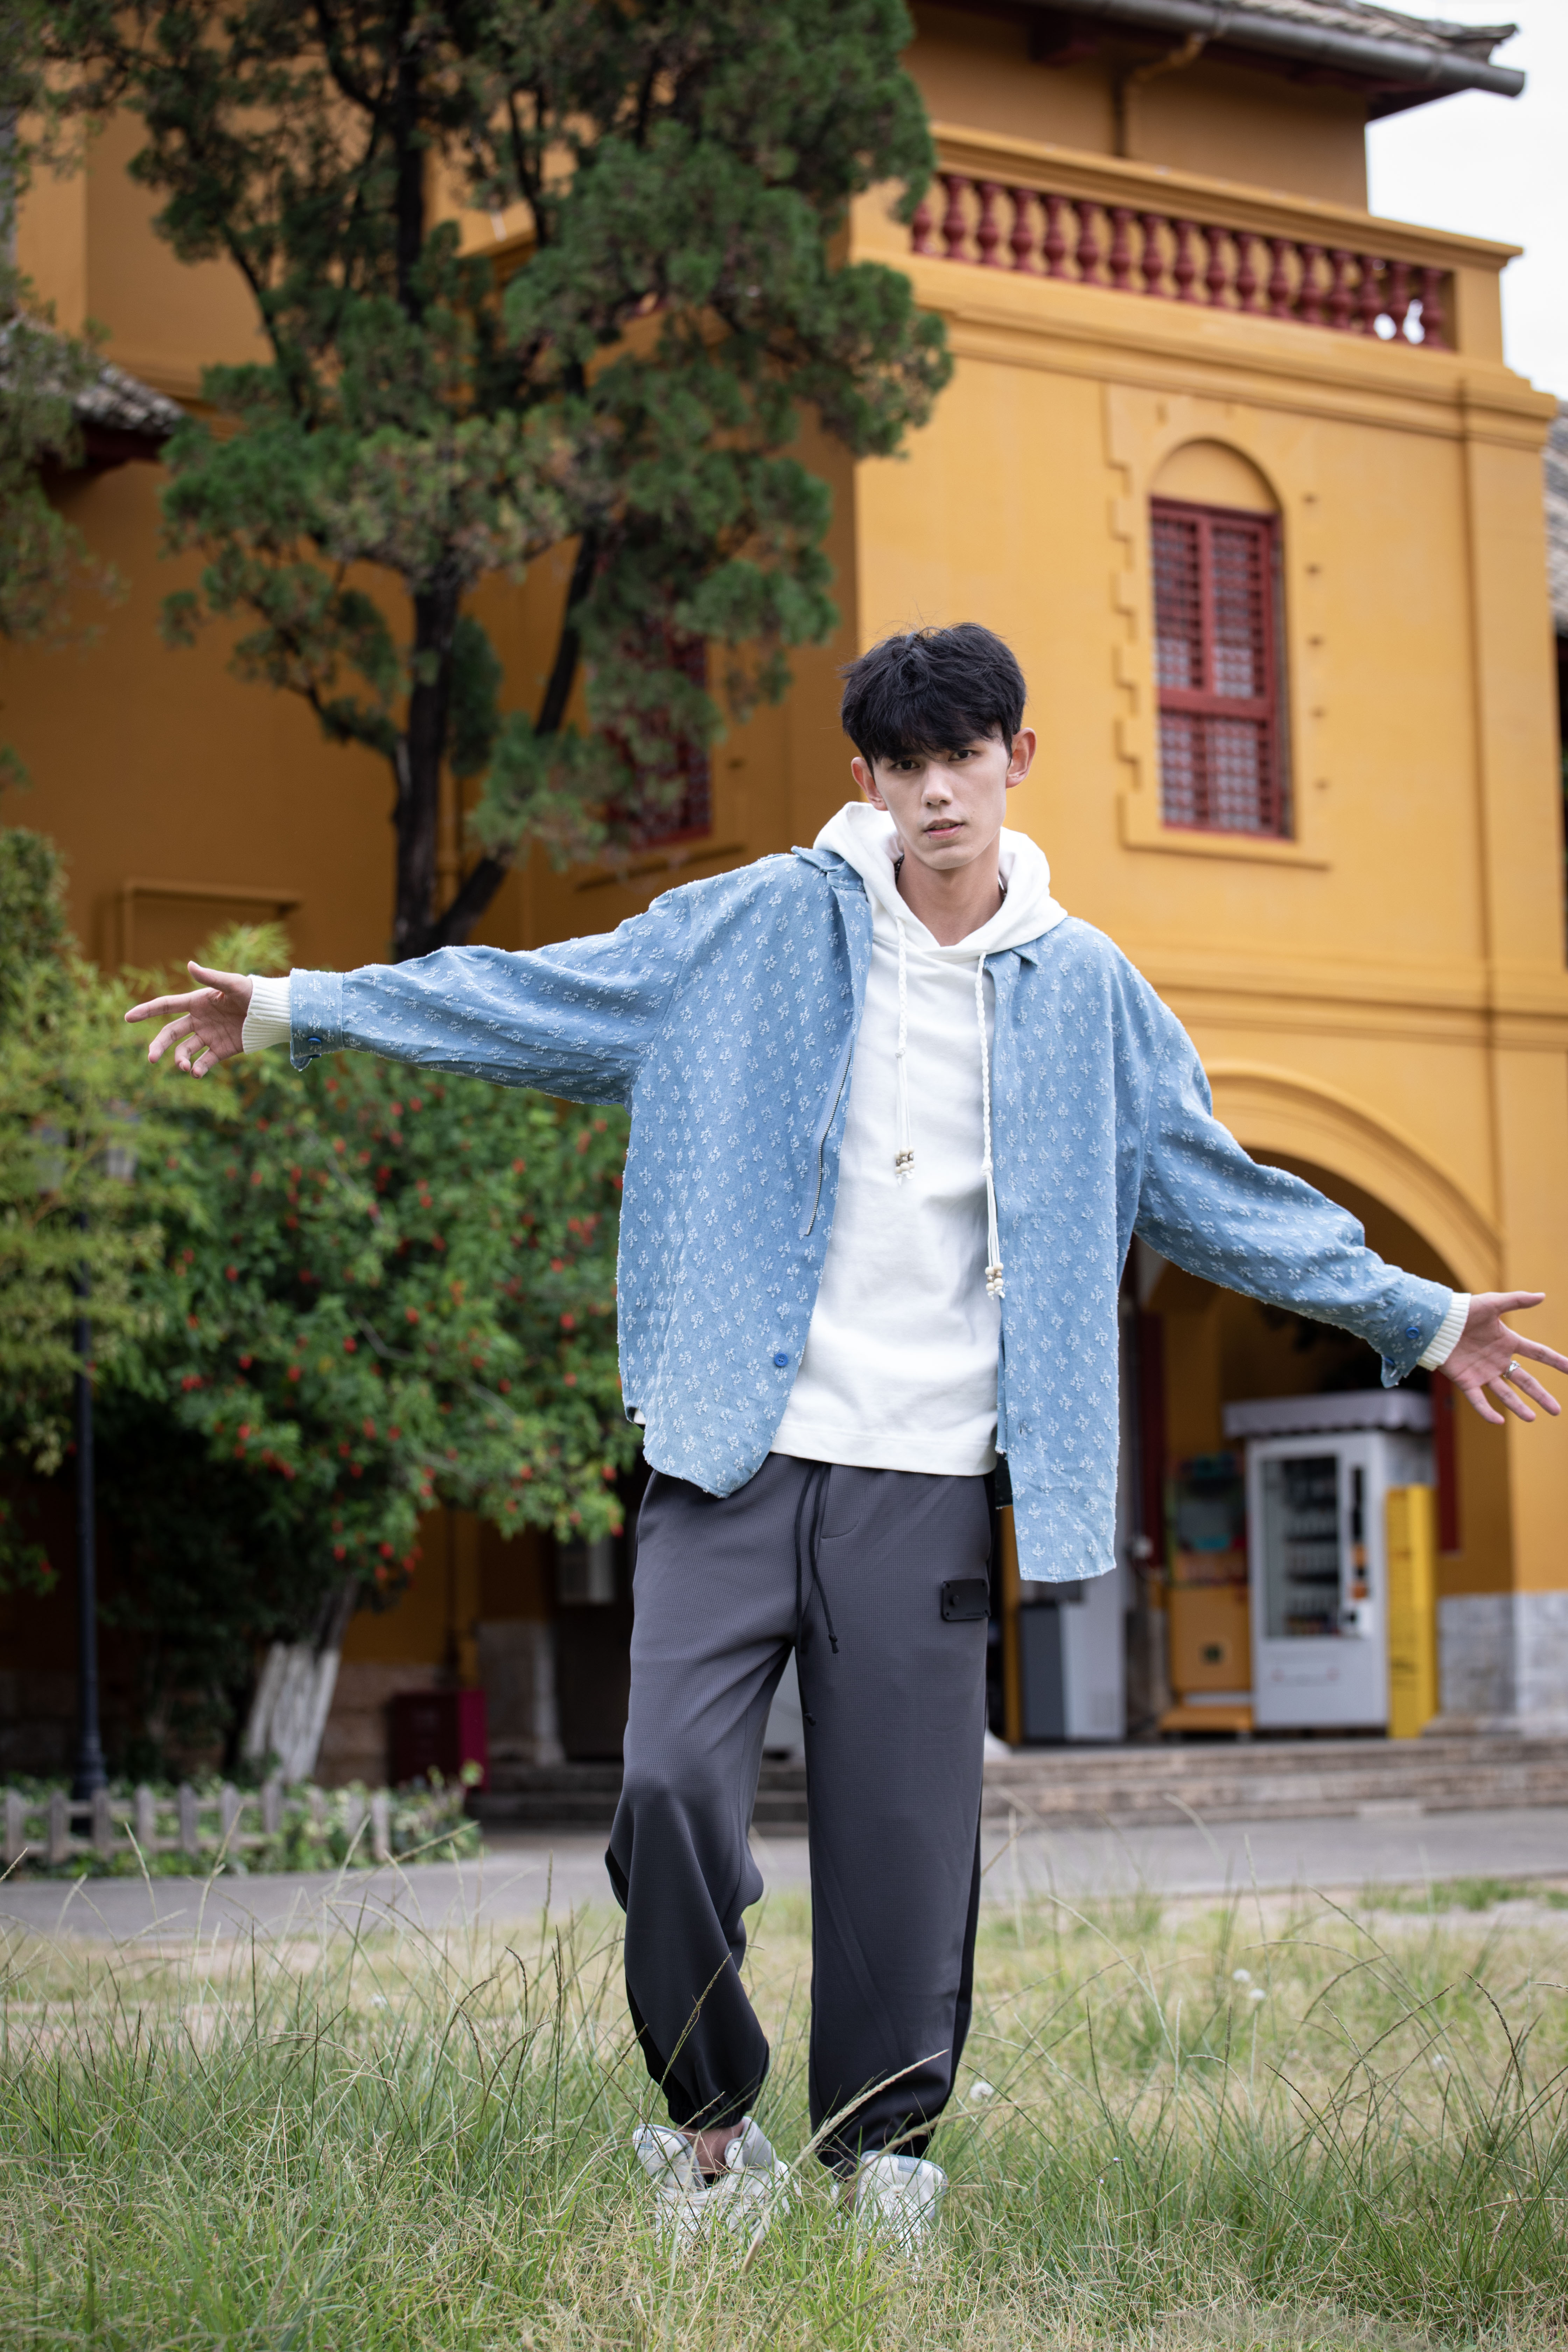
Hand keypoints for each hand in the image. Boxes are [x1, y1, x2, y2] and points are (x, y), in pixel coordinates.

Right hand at [124, 962, 252, 1075]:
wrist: (273, 1013)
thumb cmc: (253, 993)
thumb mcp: (232, 984)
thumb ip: (210, 977)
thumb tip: (189, 964)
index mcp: (196, 1002)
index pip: (166, 1006)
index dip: (146, 1011)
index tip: (128, 1017)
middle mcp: (199, 1020)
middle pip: (170, 1033)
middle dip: (158, 1045)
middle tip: (150, 1058)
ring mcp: (208, 1037)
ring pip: (185, 1050)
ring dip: (180, 1059)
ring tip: (184, 1067)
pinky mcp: (221, 1050)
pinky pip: (204, 1062)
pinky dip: (198, 1069)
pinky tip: (195, 1073)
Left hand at [1442, 1292, 1567, 1425]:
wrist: (1436, 1322)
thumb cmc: (1464, 1310)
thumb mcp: (1492, 1303)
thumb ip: (1517, 1301)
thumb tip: (1543, 1295)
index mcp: (1508, 1342)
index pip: (1538, 1353)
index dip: (1555, 1361)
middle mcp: (1498, 1360)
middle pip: (1525, 1381)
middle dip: (1541, 1395)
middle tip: (1556, 1410)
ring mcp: (1483, 1372)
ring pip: (1505, 1394)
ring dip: (1519, 1407)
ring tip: (1532, 1418)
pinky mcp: (1466, 1380)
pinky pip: (1478, 1399)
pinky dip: (1487, 1410)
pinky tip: (1498, 1421)